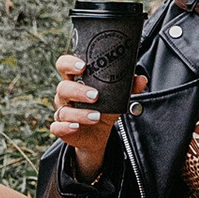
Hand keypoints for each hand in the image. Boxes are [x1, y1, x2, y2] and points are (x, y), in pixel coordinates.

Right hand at [51, 53, 142, 175]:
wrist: (98, 134)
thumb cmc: (104, 106)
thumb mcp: (116, 96)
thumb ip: (128, 86)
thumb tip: (141, 79)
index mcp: (75, 80)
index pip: (64, 65)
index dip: (70, 63)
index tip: (83, 66)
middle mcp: (65, 94)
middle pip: (62, 87)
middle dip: (78, 91)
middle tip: (96, 95)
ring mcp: (62, 111)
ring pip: (63, 110)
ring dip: (79, 113)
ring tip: (96, 116)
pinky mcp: (61, 128)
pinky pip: (56, 127)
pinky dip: (65, 127)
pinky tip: (76, 126)